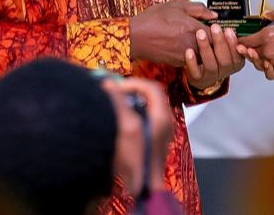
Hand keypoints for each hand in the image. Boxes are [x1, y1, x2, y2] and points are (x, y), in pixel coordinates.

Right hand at [101, 76, 173, 194]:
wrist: (143, 190)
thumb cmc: (137, 161)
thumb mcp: (126, 128)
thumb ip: (118, 103)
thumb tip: (108, 83)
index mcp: (162, 116)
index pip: (151, 87)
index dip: (132, 84)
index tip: (115, 88)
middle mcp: (165, 122)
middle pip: (149, 96)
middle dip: (130, 92)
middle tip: (112, 94)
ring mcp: (161, 132)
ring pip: (146, 107)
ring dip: (129, 103)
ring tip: (112, 106)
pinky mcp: (154, 141)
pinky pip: (144, 118)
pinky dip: (130, 114)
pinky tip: (117, 122)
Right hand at [129, 0, 216, 66]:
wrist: (135, 36)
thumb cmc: (154, 19)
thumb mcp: (177, 5)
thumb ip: (199, 9)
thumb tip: (214, 15)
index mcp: (194, 29)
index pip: (219, 35)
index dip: (222, 32)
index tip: (221, 29)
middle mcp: (192, 45)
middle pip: (214, 48)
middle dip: (216, 43)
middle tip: (214, 36)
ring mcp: (186, 56)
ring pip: (205, 56)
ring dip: (206, 50)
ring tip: (199, 40)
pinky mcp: (178, 63)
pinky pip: (193, 61)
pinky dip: (194, 56)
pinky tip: (188, 46)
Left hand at [185, 23, 243, 90]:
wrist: (196, 69)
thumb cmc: (207, 49)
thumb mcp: (215, 37)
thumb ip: (216, 26)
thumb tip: (215, 15)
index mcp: (234, 59)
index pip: (238, 53)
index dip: (234, 43)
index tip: (228, 30)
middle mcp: (225, 69)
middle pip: (226, 60)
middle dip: (220, 42)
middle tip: (214, 27)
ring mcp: (211, 75)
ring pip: (211, 65)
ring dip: (206, 49)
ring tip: (200, 34)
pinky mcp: (198, 79)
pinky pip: (196, 72)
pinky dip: (192, 62)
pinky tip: (189, 51)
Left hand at [237, 8, 273, 79]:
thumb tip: (265, 14)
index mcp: (268, 35)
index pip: (245, 39)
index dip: (240, 38)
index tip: (239, 36)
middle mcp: (269, 51)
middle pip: (249, 51)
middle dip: (246, 47)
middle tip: (247, 43)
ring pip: (257, 63)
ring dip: (256, 57)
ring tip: (258, 51)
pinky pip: (268, 73)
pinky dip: (266, 69)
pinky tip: (269, 61)